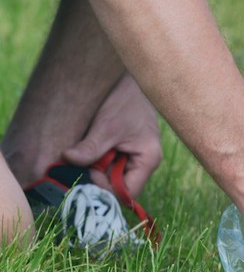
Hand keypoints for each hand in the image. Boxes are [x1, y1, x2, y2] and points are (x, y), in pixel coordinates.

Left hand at [62, 74, 161, 196]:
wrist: (130, 79)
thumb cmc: (125, 101)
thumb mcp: (107, 126)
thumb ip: (91, 148)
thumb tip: (67, 160)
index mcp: (148, 160)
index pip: (128, 192)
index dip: (106, 191)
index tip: (86, 177)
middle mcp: (144, 162)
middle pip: (118, 185)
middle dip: (98, 177)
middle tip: (80, 164)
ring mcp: (134, 156)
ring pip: (111, 174)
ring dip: (95, 167)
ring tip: (85, 152)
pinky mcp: (124, 149)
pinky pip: (109, 162)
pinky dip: (96, 158)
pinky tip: (89, 147)